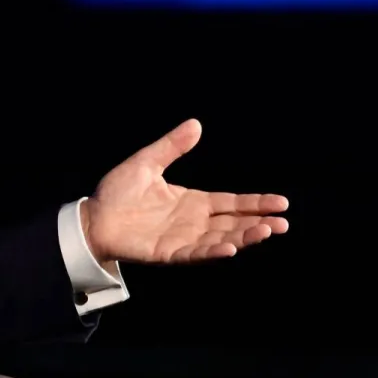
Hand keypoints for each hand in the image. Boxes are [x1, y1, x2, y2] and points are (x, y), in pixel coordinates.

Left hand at [83, 119, 288, 263]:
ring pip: (221, 240)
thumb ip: (172, 146)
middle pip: (233, 224)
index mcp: (192, 202)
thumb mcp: (147, 162)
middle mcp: (193, 223)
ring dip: (244, 238)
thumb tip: (196, 123)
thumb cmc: (117, 192)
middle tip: (284, 224)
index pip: (231, 203)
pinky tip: (231, 249)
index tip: (281, 202)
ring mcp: (183, 239)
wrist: (92, 217)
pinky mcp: (169, 253)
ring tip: (266, 232)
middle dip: (259, 224)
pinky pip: (195, 254)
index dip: (256, 203)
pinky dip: (213, 252)